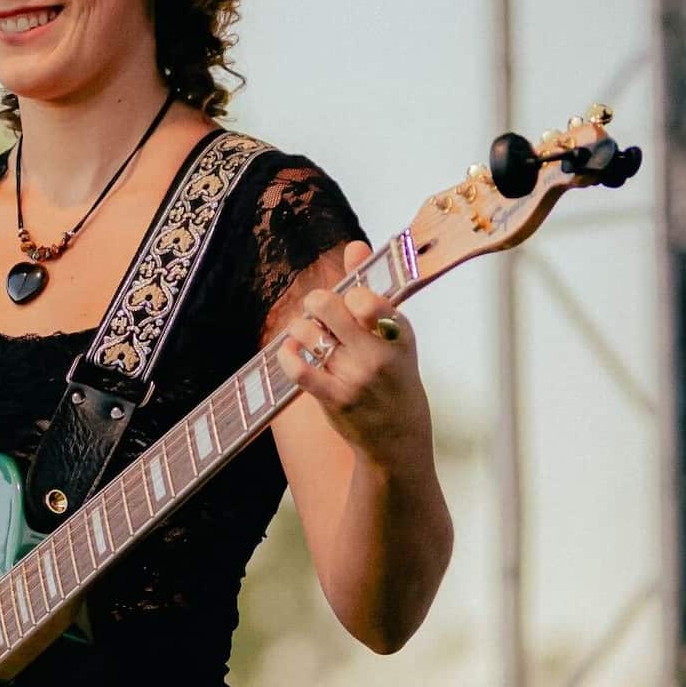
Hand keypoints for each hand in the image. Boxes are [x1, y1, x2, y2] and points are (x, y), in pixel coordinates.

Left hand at [276, 241, 429, 464]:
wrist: (398, 440)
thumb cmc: (395, 382)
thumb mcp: (394, 336)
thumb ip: (372, 288)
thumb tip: (355, 246)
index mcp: (399, 333)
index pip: (364, 294)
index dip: (349, 294)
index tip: (350, 305)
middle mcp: (379, 353)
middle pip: (329, 305)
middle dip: (316, 302)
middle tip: (319, 311)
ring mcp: (356, 377)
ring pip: (308, 332)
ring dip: (300, 329)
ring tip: (308, 337)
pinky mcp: (334, 398)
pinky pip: (297, 367)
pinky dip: (287, 354)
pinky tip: (291, 352)